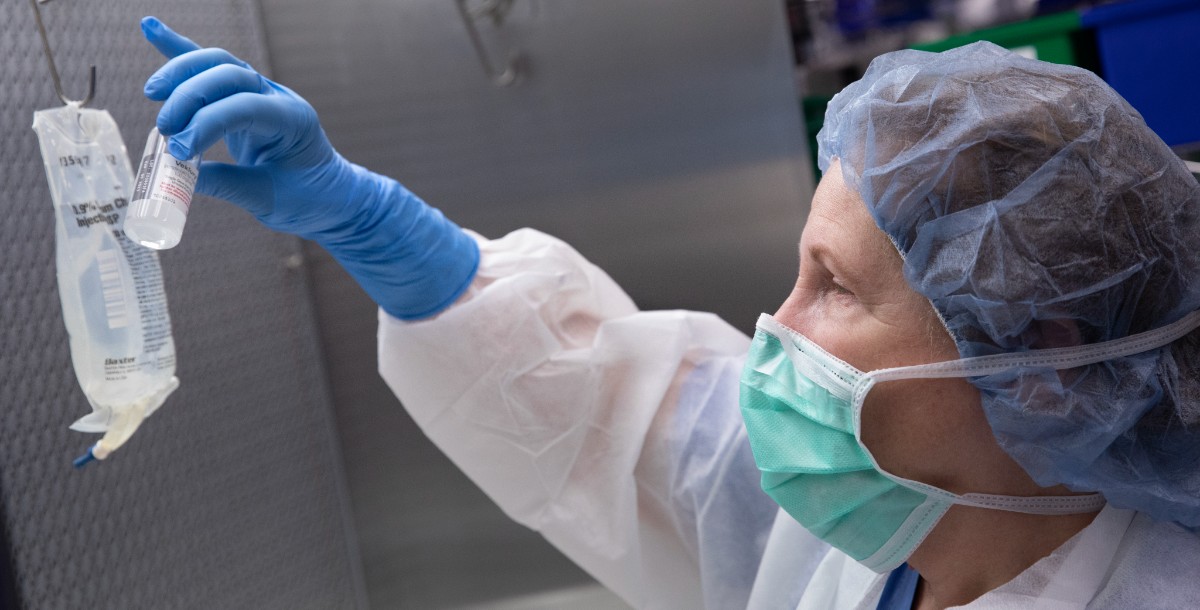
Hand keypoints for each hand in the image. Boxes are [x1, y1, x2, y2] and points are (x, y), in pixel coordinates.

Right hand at [141, 17, 478, 318]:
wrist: (332, 196)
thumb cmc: (308, 199)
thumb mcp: (270, 200)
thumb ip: (226, 185)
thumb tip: (176, 176)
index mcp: (293, 122)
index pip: (245, 107)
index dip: (207, 124)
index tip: (179, 151)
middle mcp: (278, 98)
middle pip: (230, 74)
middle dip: (191, 96)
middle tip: (164, 130)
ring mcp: (262, 92)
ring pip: (219, 64)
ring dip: (182, 71)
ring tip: (152, 91)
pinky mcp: (243, 98)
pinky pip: (211, 69)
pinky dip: (180, 50)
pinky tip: (150, 28)